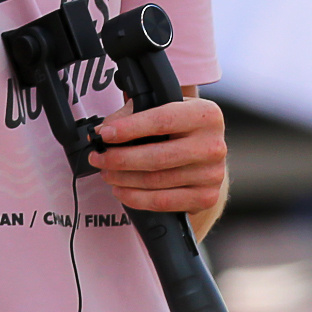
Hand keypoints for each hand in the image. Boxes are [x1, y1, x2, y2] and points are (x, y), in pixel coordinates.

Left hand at [92, 96, 226, 214]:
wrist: (205, 154)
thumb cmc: (179, 129)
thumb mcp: (164, 110)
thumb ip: (135, 115)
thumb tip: (104, 133)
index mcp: (205, 115)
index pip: (161, 121)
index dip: (129, 129)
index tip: (104, 135)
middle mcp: (213, 145)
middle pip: (156, 157)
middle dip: (119, 159)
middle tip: (98, 157)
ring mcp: (212, 174)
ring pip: (156, 181)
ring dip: (123, 179)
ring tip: (106, 173)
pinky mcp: (206, 197)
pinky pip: (163, 202)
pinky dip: (136, 198)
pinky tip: (121, 190)